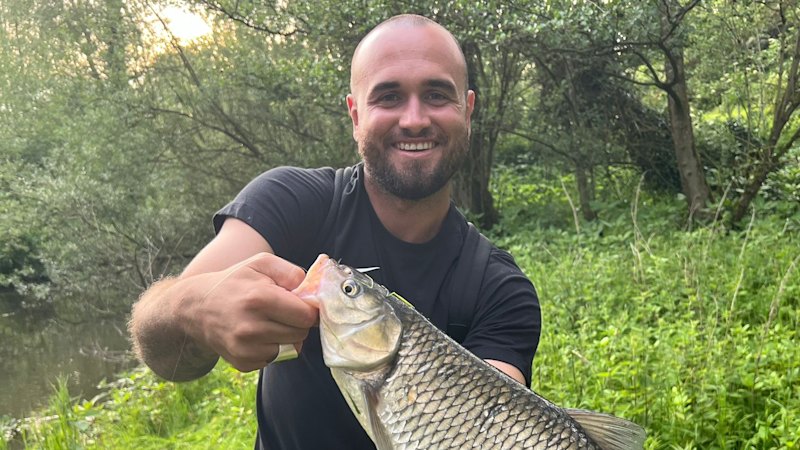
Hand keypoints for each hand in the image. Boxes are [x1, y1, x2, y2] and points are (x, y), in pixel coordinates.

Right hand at [182, 252, 317, 372]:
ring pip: (291, 348)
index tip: (301, 304)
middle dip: (297, 322)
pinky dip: (273, 347)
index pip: (306, 316)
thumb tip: (312, 290)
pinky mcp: (243, 363)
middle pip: (301, 333)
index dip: (309, 309)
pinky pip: (275, 358)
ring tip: (268, 321)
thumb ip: (291, 271)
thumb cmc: (235, 282)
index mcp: (259, 298)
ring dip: (286, 336)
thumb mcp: (261, 263)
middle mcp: (251, 327)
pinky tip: (258, 334)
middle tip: (282, 311)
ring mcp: (245, 349)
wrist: (196, 308)